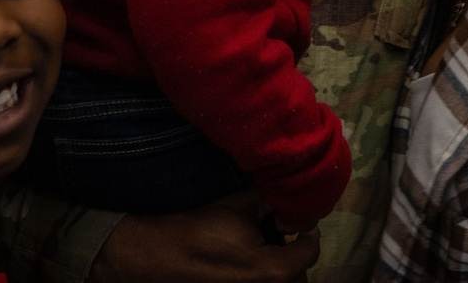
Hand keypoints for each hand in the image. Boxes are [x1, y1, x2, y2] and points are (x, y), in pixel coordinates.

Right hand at [87, 187, 319, 282]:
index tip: (298, 217)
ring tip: (265, 246)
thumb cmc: (198, 226)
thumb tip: (292, 192)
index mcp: (273, 271)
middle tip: (283, 231)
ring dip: (280, 267)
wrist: (156, 253)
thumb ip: (272, 199)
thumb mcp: (239, 203)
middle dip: (296, 254)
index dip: (307, 229)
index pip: (310, 251)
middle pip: (299, 275)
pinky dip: (259, 274)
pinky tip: (245, 257)